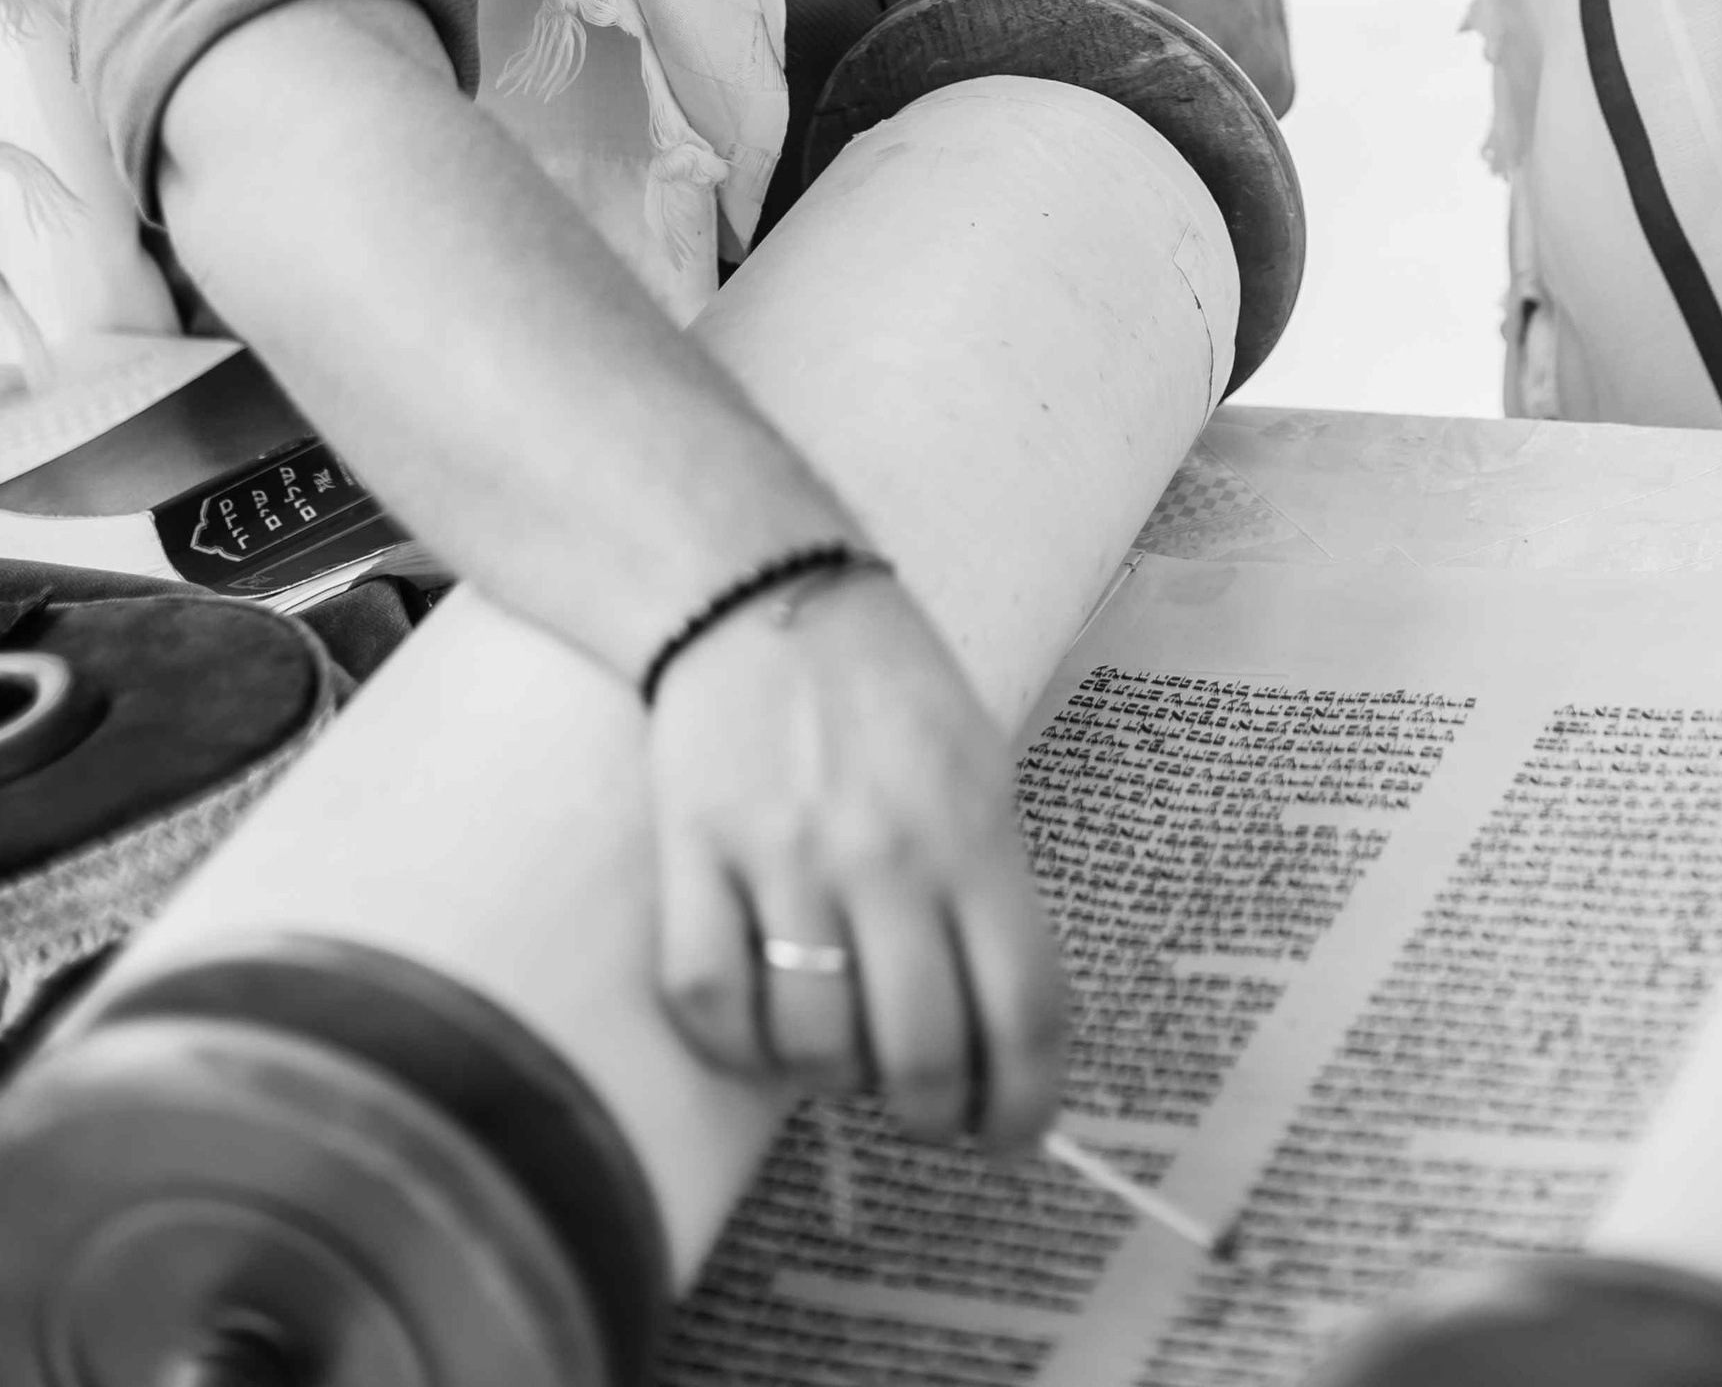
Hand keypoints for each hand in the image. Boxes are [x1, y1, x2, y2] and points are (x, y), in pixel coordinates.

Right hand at [646, 571, 1066, 1146]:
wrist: (759, 589)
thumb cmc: (885, 690)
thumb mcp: (980, 770)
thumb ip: (993, 894)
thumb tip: (1006, 1039)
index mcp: (975, 829)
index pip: (1026, 1010)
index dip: (1025, 1104)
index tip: (1011, 1132)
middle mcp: (886, 850)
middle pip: (922, 1054)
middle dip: (932, 1114)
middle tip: (926, 1105)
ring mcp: (785, 854)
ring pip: (814, 1046)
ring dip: (831, 1075)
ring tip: (840, 1037)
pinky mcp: (694, 851)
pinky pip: (710, 1006)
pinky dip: (735, 1043)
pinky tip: (758, 1016)